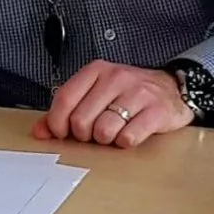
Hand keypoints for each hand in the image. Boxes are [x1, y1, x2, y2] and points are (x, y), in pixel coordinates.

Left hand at [35, 60, 191, 148]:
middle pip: (81, 120)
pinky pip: (128, 137)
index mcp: (96, 71)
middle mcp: (116, 78)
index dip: (57, 123)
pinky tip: (130, 133)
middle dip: (84, 134)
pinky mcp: (156, 111)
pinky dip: (126, 142)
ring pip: (103, 130)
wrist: (172, 89)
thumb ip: (66, 110)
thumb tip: (41, 131)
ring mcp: (137, 93)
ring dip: (106, 139)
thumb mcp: (96, 93)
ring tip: (114, 132)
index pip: (64, 99)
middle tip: (95, 132)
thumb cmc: (128, 94)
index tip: (62, 133)